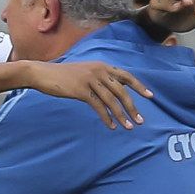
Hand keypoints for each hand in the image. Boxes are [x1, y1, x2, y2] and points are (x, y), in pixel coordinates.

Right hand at [23, 61, 151, 129]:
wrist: (44, 73)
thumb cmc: (63, 75)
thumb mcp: (84, 72)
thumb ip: (99, 78)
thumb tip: (112, 90)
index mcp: (102, 66)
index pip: (126, 76)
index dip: (139, 86)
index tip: (150, 96)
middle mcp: (99, 71)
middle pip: (122, 91)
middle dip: (132, 107)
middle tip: (140, 121)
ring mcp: (90, 80)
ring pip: (112, 101)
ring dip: (122, 116)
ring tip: (129, 127)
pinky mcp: (81, 90)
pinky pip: (98, 106)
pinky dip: (106, 118)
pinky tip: (111, 126)